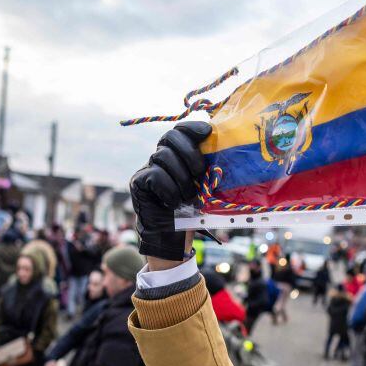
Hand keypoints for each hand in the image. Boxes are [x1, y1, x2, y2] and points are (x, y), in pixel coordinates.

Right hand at [130, 121, 210, 262]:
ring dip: (182, 179)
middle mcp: (160, 157)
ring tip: (188, 197)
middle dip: (189, 153)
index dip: (192, 128)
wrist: (172, 237)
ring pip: (163, 156)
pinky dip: (169, 190)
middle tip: (200, 174)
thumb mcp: (205, 186)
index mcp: (176, 154)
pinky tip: (173, 203)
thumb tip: (227, 148)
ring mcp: (147, 168)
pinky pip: (155, 176)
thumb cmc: (191, 211)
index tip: (208, 132)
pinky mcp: (138, 182)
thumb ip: (209, 168)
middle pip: (170, 137)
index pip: (180, 130)